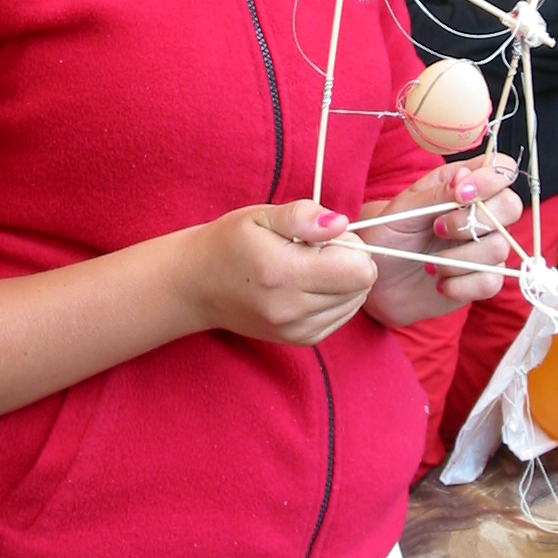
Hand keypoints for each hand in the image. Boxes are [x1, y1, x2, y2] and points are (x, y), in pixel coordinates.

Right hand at [178, 199, 376, 346]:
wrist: (197, 285)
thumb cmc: (229, 243)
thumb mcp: (261, 216)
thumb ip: (303, 216)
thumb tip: (341, 223)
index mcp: (285, 273)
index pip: (359, 270)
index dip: (351, 246)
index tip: (325, 237)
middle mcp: (293, 309)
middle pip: (361, 287)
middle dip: (348, 263)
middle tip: (313, 250)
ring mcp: (296, 330)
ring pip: (354, 303)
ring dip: (342, 282)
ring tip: (307, 268)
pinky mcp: (299, 340)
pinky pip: (340, 317)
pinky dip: (333, 299)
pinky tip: (306, 285)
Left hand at [356, 157, 523, 327]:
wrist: (379, 278)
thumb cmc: (389, 235)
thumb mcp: (404, 209)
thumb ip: (436, 193)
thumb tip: (465, 178)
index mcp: (463, 183)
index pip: (502, 168)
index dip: (490, 179)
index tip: (461, 194)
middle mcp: (481, 212)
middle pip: (511, 206)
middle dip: (473, 221)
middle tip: (437, 228)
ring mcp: (486, 246)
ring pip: (500, 247)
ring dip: (458, 258)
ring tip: (430, 263)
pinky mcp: (484, 278)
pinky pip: (491, 281)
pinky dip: (460, 284)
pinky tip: (439, 282)